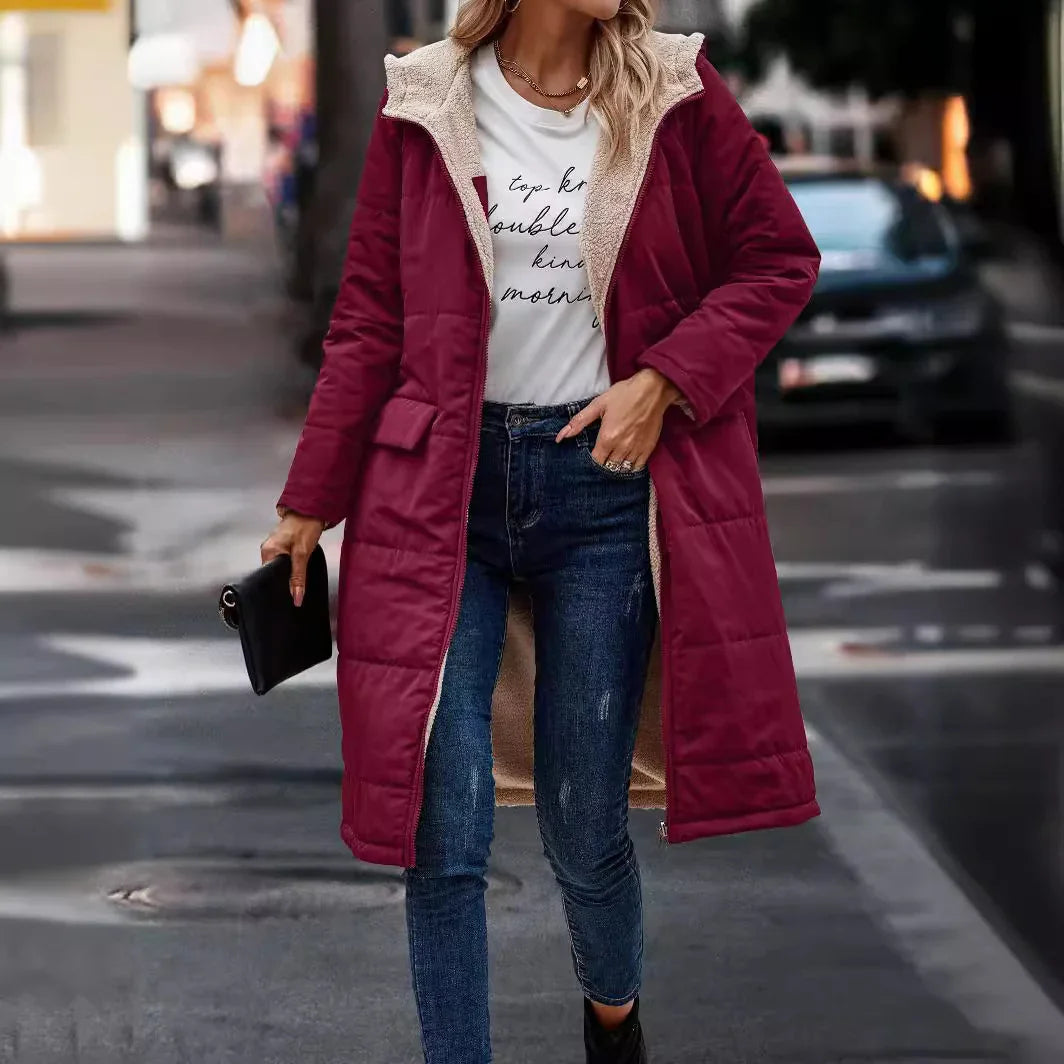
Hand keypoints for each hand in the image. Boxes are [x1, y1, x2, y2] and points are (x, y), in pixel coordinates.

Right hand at [261, 512, 325, 606]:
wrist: (312, 511)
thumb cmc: (305, 527)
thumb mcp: (302, 555)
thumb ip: (298, 577)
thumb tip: (296, 597)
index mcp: (267, 551)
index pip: (267, 576)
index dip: (277, 586)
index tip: (286, 596)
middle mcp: (267, 549)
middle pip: (273, 573)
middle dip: (284, 581)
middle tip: (294, 590)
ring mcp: (274, 547)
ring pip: (280, 567)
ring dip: (288, 574)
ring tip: (297, 579)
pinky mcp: (282, 546)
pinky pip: (284, 561)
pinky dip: (291, 566)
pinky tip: (298, 568)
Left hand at [555, 368, 681, 469]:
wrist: (653, 389)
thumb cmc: (624, 394)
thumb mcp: (598, 404)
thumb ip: (579, 422)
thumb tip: (560, 437)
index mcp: (607, 438)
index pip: (595, 461)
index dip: (592, 460)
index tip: (592, 454)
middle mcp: (621, 447)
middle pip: (608, 467)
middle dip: (603, 464)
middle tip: (602, 456)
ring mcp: (636, 449)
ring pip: (622, 469)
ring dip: (616, 465)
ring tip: (613, 458)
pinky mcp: (648, 448)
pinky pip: (637, 467)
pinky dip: (630, 466)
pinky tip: (626, 459)